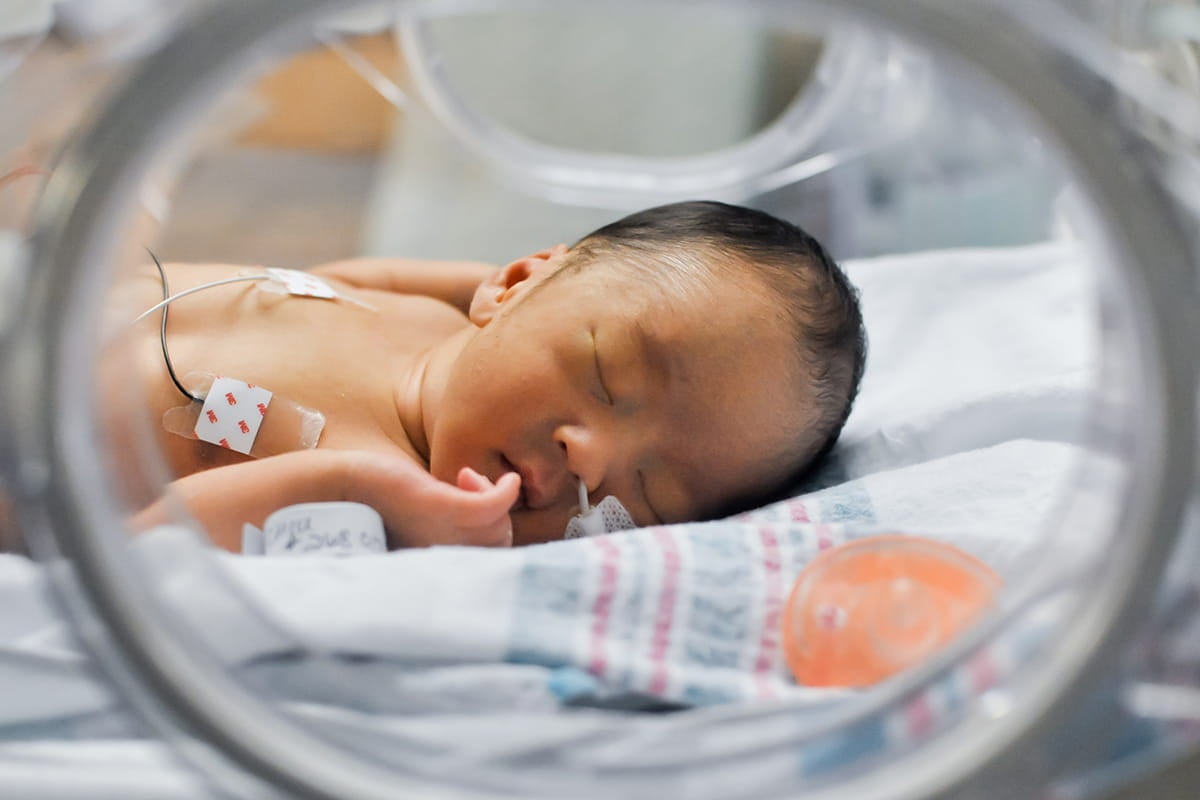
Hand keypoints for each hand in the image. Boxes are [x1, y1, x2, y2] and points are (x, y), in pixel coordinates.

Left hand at [347, 452, 520, 547]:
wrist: (332, 489)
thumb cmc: (369, 503)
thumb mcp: (414, 519)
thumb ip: (441, 527)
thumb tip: (477, 512)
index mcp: (434, 561)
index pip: (487, 562)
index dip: (493, 531)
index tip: (468, 497)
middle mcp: (440, 553)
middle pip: (498, 545)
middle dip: (498, 513)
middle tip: (468, 484)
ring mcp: (441, 533)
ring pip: (499, 530)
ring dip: (496, 499)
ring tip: (467, 478)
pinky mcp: (437, 507)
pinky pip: (492, 508)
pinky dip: (503, 493)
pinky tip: (507, 479)